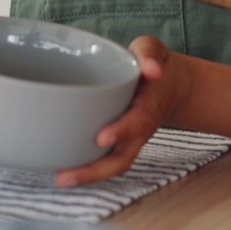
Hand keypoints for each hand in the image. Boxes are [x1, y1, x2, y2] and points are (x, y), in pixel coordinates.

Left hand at [54, 36, 189, 187]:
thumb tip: (152, 69)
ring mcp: (130, 139)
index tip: (101, 138)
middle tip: (66, 176)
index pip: (137, 120)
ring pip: (114, 165)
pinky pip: (106, 161)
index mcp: (149, 104)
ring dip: (89, 176)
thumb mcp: (152, 50)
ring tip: (60, 180)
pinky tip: (63, 171)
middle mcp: (139, 128)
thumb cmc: (151, 65)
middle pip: (122, 157)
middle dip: (96, 170)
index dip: (122, 130)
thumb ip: (150, 54)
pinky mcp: (119, 143)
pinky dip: (88, 170)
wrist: (170, 85)